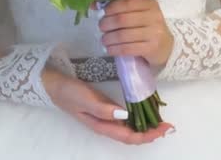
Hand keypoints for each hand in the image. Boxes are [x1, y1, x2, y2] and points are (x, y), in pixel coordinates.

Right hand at [42, 68, 172, 144]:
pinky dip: (137, 117)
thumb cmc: (68, 92)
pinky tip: (143, 110)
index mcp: (101, 125)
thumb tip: (125, 116)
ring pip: (129, 128)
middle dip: (151, 133)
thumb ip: (103, 108)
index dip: (147, 135)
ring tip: (160, 120)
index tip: (163, 127)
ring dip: (145, 126)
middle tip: (168, 125)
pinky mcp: (104, 107)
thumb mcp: (84, 99)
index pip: (129, 137)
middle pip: (132, 135)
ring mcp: (105, 116)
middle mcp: (105, 124)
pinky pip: (125, 118)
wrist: (52, 84)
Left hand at [98, 0, 173, 66]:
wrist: (165, 47)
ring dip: (108, 38)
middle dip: (107, 24)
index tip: (102, 13)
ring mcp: (154, 33)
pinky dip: (114, 49)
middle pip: (122, 19)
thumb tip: (93, 4)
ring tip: (104, 40)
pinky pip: (127, 48)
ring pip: (123, 35)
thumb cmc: (146, 27)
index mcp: (150, 4)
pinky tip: (109, 49)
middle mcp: (154, 17)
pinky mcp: (152, 48)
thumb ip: (118, 7)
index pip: (126, 2)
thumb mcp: (137, 13)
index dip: (111, 7)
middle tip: (101, 27)